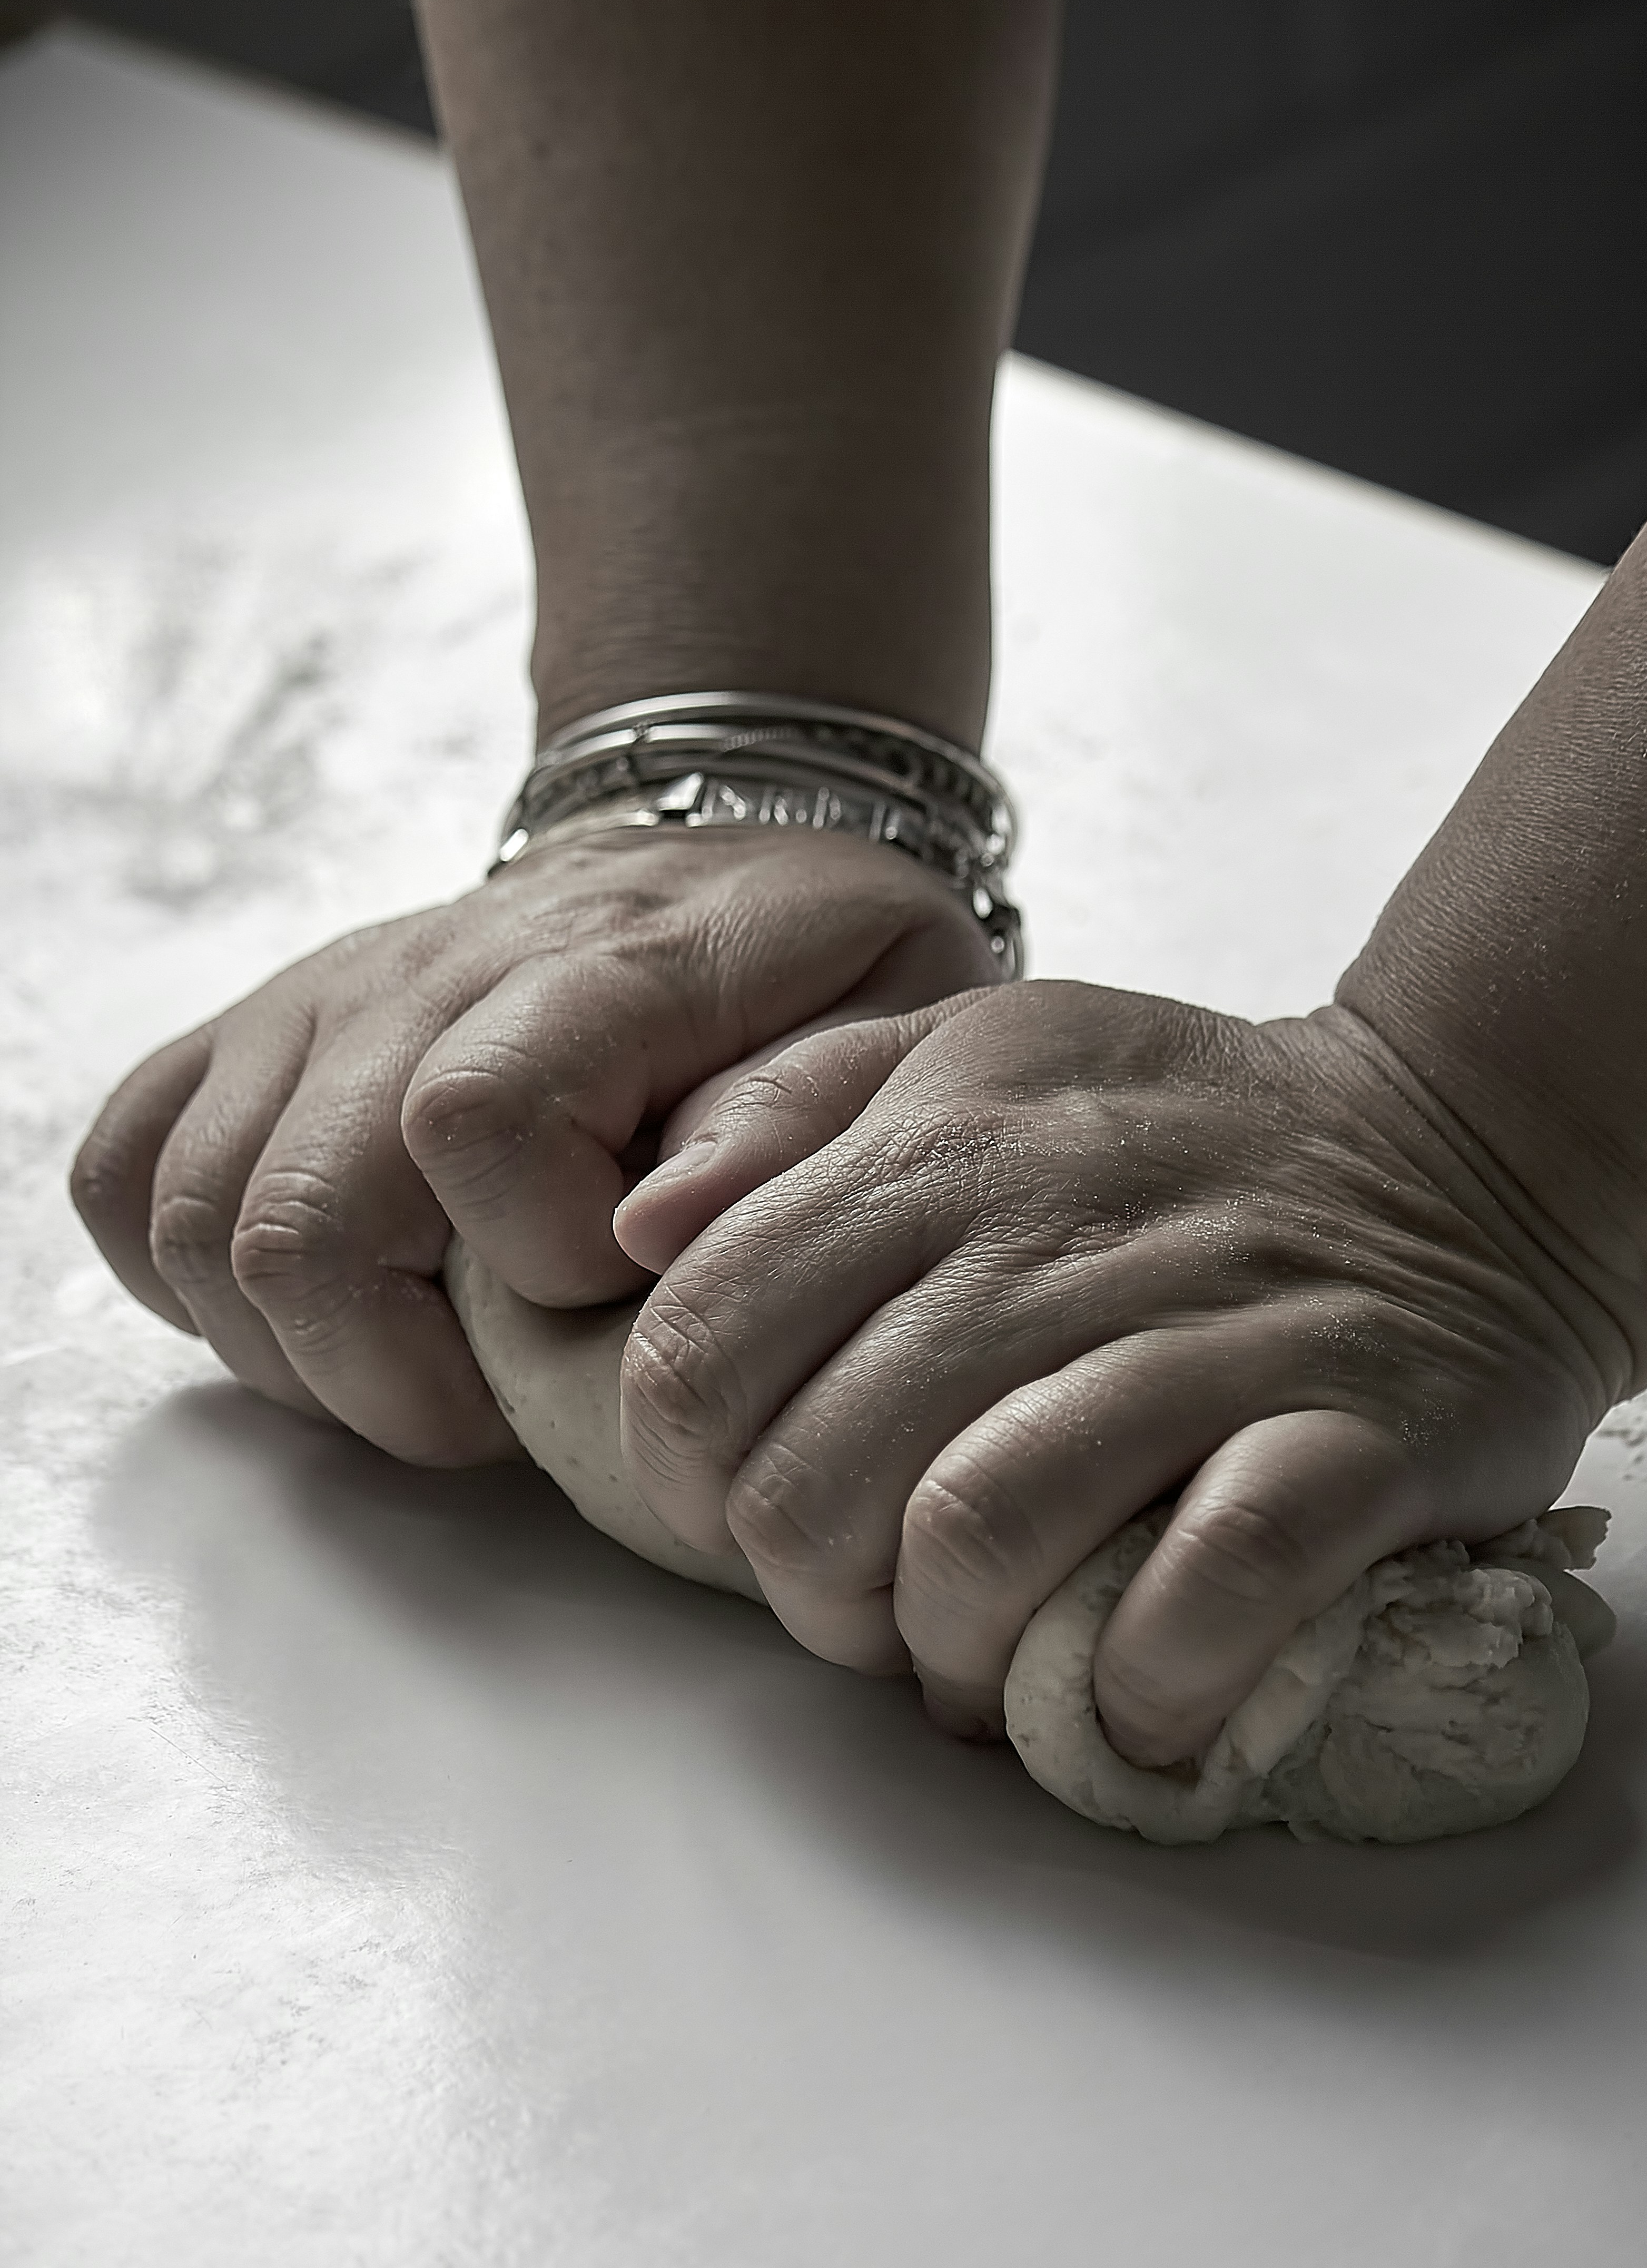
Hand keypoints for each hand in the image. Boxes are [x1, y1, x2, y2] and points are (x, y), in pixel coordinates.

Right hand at [70, 827, 1000, 1464]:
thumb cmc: (817, 977)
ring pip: (198, 1221)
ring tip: (425, 1365)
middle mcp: (427, 972)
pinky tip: (324, 1307)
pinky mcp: (253, 1040)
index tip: (621, 1285)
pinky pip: (128, 1173)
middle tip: (503, 1402)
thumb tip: (656, 1230)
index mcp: (600, 963)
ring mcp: (321, 1002)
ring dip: (299, 1353)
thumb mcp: (897, 1013)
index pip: (470, 1120)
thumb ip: (798, 1119)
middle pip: (299, 1217)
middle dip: (397, 1376)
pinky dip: (187, 1277)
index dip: (535, 1254)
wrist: (722, 865)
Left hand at [610, 983, 1626, 1762]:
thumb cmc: (1189, 1136)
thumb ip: (796, 1121)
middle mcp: (1056, 1231)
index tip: (758, 1515)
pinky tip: (1137, 1701)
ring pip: (978, 1538)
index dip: (690, 1477)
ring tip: (991, 1669)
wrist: (1474, 1150)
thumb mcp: (975, 1059)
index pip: (703, 1342)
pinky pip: (1201, 1592)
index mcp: (943, 1143)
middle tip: (880, 1615)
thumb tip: (639, 1229)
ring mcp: (1212, 1339)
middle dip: (816, 1599)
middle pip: (818, 1479)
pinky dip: (1143, 1682)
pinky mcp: (1353, 1439)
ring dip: (956, 1654)